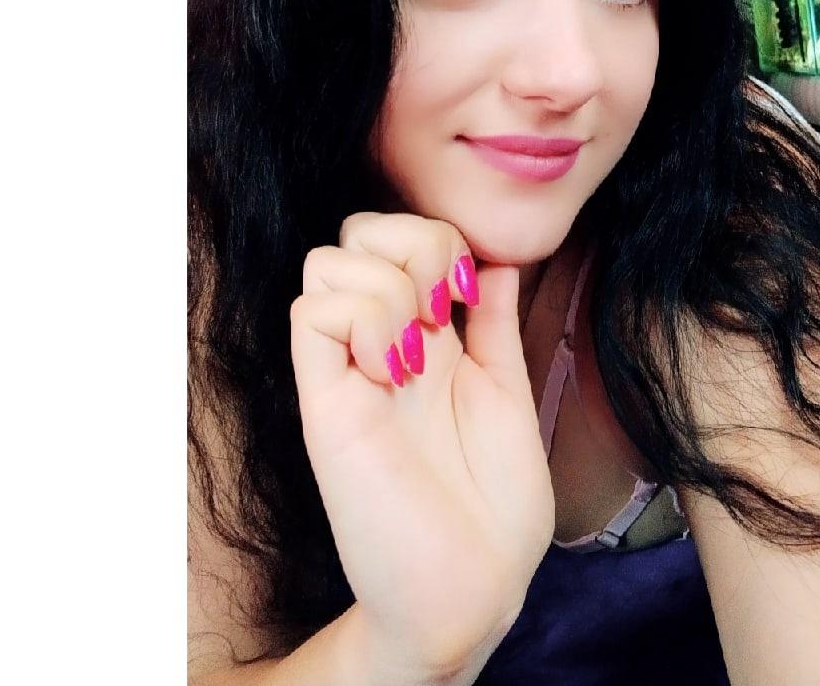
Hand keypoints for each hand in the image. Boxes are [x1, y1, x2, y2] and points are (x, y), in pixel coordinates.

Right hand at [290, 212, 554, 680]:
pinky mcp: (325, 404)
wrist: (473, 587)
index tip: (468, 294)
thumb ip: (495, 327)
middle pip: (356, 232)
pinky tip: (391, 369)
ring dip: (387, 287)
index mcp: (426, 340)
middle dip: (409, 242)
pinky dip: (359, 318)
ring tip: (413, 354)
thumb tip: (497, 260)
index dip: (439, 239)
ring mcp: (347, 371)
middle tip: (440, 310)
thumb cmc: (495, 509)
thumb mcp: (508, 395)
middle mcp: (380, 345)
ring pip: (325, 262)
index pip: (401, 238)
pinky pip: (311, 314)